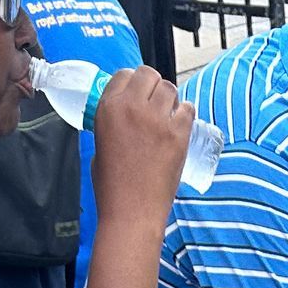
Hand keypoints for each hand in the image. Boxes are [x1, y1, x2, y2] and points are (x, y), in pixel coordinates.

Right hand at [89, 66, 193, 232]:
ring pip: (169, 88)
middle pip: (148, 74)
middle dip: (152, 85)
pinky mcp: (178, 135)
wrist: (132, 213)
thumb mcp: (99, 146)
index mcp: (108, 107)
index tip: (137, 95)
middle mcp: (132, 107)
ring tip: (167, 114)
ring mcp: (157, 120)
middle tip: (154, 102)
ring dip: (169, 98)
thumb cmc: (113, 187)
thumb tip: (123, 117)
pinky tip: (180, 123)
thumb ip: (110, 123)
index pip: (123, 75)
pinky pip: (188, 109)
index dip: (132, 84)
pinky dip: (186, 113)